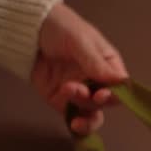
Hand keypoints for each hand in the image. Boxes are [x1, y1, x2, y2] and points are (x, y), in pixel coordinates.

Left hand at [32, 3, 127, 135]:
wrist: (28, 31)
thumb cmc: (61, 28)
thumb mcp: (81, 41)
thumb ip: (97, 64)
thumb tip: (122, 82)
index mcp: (108, 66)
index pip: (120, 86)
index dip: (115, 94)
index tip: (102, 94)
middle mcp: (97, 82)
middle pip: (107, 103)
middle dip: (95, 101)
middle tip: (83, 93)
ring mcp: (80, 94)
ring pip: (91, 114)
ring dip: (82, 107)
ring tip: (66, 90)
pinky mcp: (62, 102)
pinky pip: (73, 117)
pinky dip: (74, 122)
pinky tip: (72, 122)